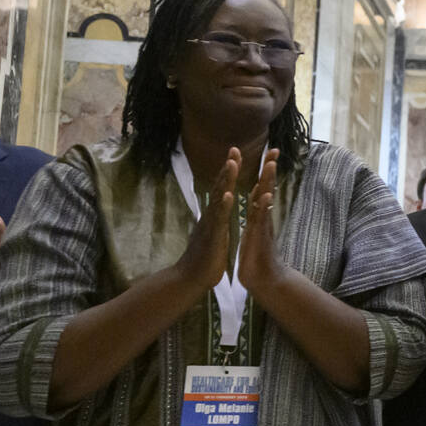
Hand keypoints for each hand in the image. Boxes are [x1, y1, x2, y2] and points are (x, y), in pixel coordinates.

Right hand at [174, 147, 242, 292]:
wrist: (190, 277)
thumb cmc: (204, 257)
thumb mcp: (213, 233)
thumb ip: (215, 220)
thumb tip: (216, 209)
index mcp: (215, 215)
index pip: (223, 188)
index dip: (229, 172)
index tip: (235, 154)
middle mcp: (211, 215)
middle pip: (220, 187)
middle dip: (228, 168)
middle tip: (234, 148)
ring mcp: (211, 224)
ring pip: (220, 198)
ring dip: (226, 180)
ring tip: (232, 163)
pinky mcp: (213, 236)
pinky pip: (219, 219)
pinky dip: (224, 206)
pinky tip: (230, 195)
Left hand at [236, 150, 282, 297]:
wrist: (264, 279)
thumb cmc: (257, 258)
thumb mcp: (254, 234)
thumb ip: (257, 219)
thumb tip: (260, 207)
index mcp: (258, 215)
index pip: (261, 188)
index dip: (263, 172)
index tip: (267, 155)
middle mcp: (263, 217)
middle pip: (267, 187)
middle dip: (269, 169)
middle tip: (274, 150)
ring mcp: (263, 225)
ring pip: (265, 199)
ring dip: (268, 182)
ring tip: (271, 165)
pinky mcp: (260, 236)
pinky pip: (261, 219)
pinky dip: (263, 206)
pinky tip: (266, 195)